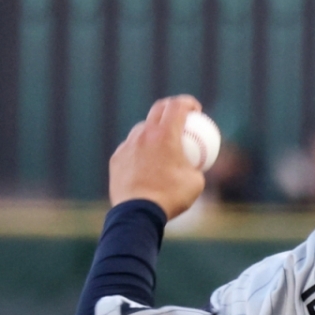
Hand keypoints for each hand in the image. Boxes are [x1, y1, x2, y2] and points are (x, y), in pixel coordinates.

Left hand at [109, 95, 206, 219]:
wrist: (138, 212)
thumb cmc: (171, 196)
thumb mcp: (196, 181)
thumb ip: (196, 166)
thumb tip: (197, 163)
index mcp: (166, 134)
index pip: (177, 105)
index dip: (189, 102)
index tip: (196, 110)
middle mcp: (145, 134)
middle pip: (158, 109)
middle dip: (172, 108)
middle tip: (180, 119)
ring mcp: (128, 145)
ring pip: (142, 128)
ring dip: (154, 129)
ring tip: (161, 143)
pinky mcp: (117, 158)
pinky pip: (131, 147)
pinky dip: (141, 149)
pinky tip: (146, 162)